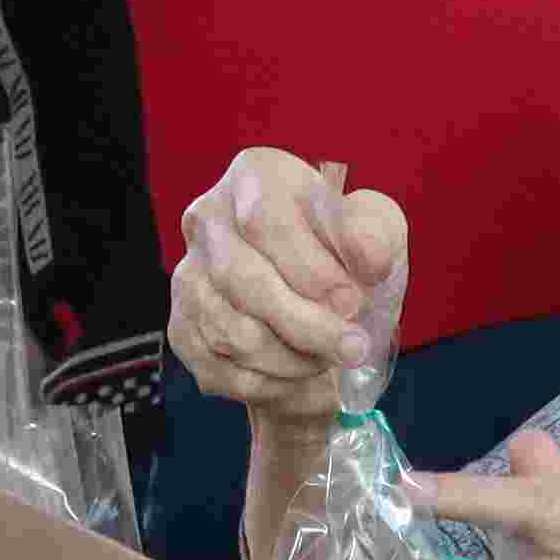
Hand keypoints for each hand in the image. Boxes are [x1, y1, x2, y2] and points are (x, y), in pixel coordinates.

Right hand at [168, 147, 411, 421]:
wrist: (317, 302)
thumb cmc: (345, 254)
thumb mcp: (376, 231)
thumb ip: (375, 235)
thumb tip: (368, 258)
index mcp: (253, 177)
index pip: (264, 220)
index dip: (309, 268)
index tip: (353, 302)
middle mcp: (206, 220)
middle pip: (241, 279)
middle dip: (306, 323)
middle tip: (354, 348)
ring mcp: (187, 276)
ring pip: (231, 332)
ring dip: (293, 357)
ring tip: (332, 355)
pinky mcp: (182, 329)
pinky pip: (222, 370)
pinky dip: (272, 382)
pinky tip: (301, 371)